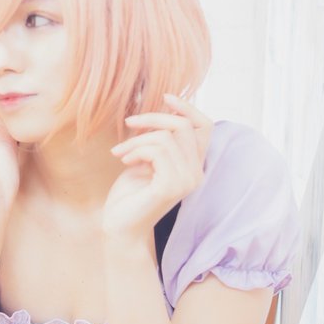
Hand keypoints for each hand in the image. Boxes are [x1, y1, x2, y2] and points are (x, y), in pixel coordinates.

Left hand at [103, 94, 212, 239]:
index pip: (204, 127)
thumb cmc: (129, 194)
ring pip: (166, 138)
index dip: (187, 108)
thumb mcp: (146, 159)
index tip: (164, 97)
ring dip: (136, 139)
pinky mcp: (171, 186)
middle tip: (128, 123)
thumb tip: (160, 110)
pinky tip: (124, 161)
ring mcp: (187, 181)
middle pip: (183, 126)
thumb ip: (158, 140)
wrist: (119, 226)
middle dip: (152, 118)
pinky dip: (136, 150)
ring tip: (121, 152)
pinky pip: (157, 151)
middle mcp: (196, 172)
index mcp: (194, 164)